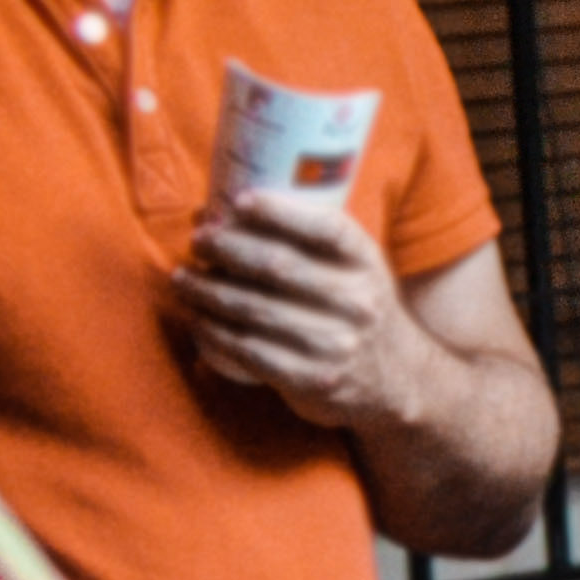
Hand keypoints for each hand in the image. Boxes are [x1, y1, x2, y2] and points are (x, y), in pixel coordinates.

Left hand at [171, 191, 433, 434]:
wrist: (397, 379)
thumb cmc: (355, 309)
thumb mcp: (352, 268)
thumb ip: (301, 241)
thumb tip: (216, 209)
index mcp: (366, 262)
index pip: (327, 228)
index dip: (280, 211)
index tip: (239, 201)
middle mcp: (356, 300)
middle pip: (278, 265)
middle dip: (227, 248)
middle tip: (198, 240)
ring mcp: (334, 342)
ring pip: (253, 309)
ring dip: (207, 292)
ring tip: (183, 279)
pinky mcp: (311, 379)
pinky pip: (248, 352)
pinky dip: (213, 334)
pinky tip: (197, 321)